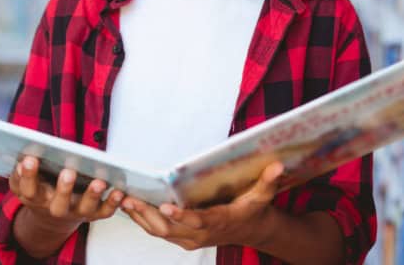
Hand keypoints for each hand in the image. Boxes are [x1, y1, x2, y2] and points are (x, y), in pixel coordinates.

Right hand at [9, 156, 123, 233]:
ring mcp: (76, 212)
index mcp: (36, 198)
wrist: (52, 218)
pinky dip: (113, 202)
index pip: (29, 190)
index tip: (29, 159)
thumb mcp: (26, 182)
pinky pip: (105, 211)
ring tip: (99, 182)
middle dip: (64, 188)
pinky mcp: (94, 214)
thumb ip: (22, 172)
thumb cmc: (40, 189)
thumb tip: (23, 158)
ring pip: (85, 208)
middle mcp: (56, 208)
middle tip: (68, 171)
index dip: (28, 175)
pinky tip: (119, 190)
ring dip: (92, 196)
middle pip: (58, 204)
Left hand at [120, 161, 284, 250]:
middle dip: (148, 215)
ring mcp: (189, 238)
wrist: (252, 231)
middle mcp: (200, 235)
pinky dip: (143, 220)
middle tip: (131, 199)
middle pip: (170, 229)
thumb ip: (269, 181)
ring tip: (124, 200)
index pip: (197, 221)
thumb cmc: (254, 210)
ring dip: (141, 218)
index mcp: (218, 222)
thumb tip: (278, 166)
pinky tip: (130, 206)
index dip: (181, 215)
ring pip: (159, 232)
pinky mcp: (182, 237)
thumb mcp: (263, 196)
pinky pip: (158, 231)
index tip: (165, 206)